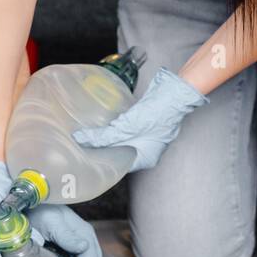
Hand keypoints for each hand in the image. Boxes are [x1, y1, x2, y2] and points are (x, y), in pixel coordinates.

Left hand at [73, 68, 207, 171]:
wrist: (175, 91)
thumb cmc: (159, 113)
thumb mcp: (128, 128)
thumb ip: (104, 136)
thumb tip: (82, 139)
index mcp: (145, 158)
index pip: (118, 165)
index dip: (102, 160)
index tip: (86, 155)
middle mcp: (146, 150)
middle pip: (118, 152)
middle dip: (103, 147)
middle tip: (84, 145)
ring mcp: (146, 136)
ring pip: (121, 139)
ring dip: (108, 136)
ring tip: (90, 134)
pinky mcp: (144, 122)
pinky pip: (125, 128)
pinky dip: (115, 126)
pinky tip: (104, 122)